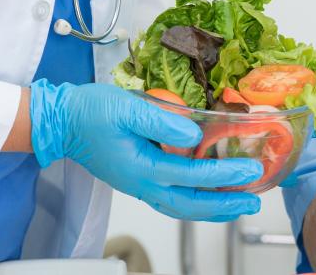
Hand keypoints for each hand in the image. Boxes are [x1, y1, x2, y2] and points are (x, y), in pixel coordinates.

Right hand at [30, 80, 262, 221]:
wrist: (60, 121)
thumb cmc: (90, 111)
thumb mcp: (128, 108)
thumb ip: (163, 121)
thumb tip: (195, 135)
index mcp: (142, 168)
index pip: (193, 175)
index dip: (225, 174)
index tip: (250, 170)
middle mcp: (142, 184)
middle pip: (191, 204)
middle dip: (226, 203)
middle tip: (254, 199)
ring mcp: (139, 186)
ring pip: (182, 207)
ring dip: (212, 208)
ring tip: (238, 204)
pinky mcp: (137, 180)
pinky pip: (171, 200)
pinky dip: (195, 202)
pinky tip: (207, 197)